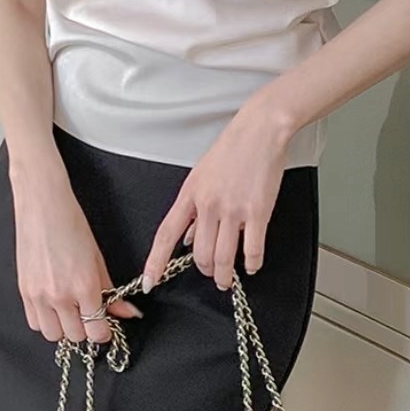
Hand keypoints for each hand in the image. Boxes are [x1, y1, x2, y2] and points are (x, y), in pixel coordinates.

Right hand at [11, 176, 142, 343]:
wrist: (43, 205)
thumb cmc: (71, 224)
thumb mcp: (98, 258)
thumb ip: (111, 291)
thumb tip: (126, 312)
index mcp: (84, 286)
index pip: (96, 331)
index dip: (104, 331)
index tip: (105, 326)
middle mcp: (60, 295)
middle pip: (76, 336)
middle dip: (86, 329)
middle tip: (88, 314)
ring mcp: (39, 295)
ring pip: (53, 335)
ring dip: (64, 328)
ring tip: (70, 311)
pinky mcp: (23, 291)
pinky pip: (34, 322)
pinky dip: (45, 319)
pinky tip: (53, 305)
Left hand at [141, 102, 292, 292]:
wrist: (260, 130)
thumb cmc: (232, 148)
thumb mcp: (201, 175)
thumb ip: (194, 207)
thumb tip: (187, 237)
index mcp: (190, 194)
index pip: (166, 235)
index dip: (156, 262)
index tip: (150, 280)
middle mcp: (208, 204)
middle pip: (199, 254)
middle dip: (205, 270)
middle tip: (211, 273)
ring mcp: (233, 210)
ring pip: (223, 258)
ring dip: (225, 276)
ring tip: (227, 280)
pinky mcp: (258, 212)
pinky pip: (252, 249)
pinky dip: (252, 264)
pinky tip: (252, 265)